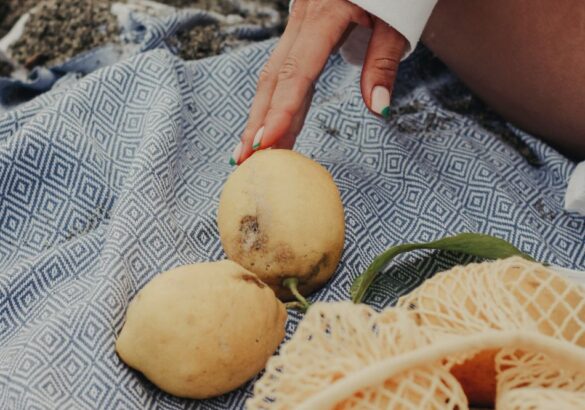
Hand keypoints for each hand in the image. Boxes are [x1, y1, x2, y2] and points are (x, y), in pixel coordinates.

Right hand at [230, 0, 406, 164]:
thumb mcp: (396, 22)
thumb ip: (384, 63)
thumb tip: (379, 107)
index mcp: (324, 17)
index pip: (296, 73)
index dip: (281, 110)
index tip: (267, 142)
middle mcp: (301, 22)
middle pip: (274, 79)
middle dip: (258, 122)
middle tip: (246, 160)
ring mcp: (296, 26)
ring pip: (272, 76)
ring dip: (259, 114)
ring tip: (248, 151)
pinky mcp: (298, 31)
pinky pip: (281, 69)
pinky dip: (272, 99)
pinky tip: (266, 122)